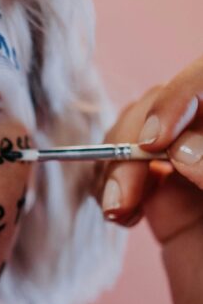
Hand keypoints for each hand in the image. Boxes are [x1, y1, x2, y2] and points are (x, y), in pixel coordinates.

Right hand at [95, 56, 202, 303]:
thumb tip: (181, 147)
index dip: (187, 94)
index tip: (160, 139)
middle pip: (180, 97)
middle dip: (146, 124)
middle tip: (134, 166)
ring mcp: (199, 172)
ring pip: (148, 126)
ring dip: (119, 155)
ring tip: (117, 204)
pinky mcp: (171, 201)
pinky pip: (130, 167)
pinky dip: (111, 178)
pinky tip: (115, 209)